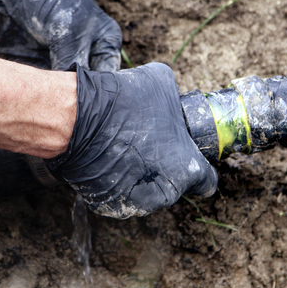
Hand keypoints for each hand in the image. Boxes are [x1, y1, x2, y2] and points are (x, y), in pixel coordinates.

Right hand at [47, 63, 217, 218]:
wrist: (79, 118)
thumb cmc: (126, 103)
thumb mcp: (163, 82)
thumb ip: (175, 99)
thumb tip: (172, 98)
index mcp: (187, 170)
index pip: (207, 181)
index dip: (200, 166)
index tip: (189, 154)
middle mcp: (164, 194)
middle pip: (174, 185)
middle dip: (167, 167)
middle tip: (151, 144)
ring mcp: (134, 204)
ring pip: (146, 192)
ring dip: (141, 176)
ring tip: (126, 148)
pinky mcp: (107, 205)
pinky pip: (119, 194)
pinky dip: (116, 180)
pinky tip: (108, 158)